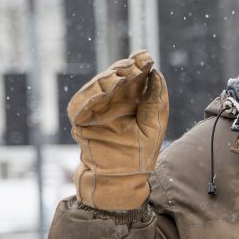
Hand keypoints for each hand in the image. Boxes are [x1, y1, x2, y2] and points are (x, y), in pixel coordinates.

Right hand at [68, 50, 167, 209]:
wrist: (119, 182)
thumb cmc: (139, 157)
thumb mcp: (153, 128)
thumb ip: (154, 103)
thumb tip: (157, 74)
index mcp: (132, 102)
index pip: (135, 78)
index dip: (139, 65)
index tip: (147, 56)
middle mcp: (113, 103)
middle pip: (116, 79)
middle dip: (125, 69)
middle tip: (135, 63)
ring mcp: (96, 111)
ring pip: (98, 87)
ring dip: (109, 78)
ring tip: (121, 74)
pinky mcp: (81, 122)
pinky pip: (82, 104)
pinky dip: (91, 94)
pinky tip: (104, 86)